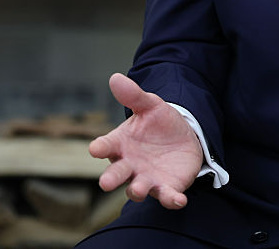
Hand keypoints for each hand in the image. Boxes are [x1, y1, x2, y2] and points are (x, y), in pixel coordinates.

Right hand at [89, 73, 203, 208]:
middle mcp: (129, 165)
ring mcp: (147, 178)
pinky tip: (179, 200)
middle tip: (105, 183)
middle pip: (116, 173)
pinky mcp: (167, 187)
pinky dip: (171, 200)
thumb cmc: (158, 122)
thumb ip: (133, 96)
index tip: (95, 148)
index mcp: (120, 143)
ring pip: (138, 189)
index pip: (106, 146)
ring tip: (138, 189)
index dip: (100, 148)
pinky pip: (167, 196)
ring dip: (137, 190)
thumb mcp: (150, 105)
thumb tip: (115, 78)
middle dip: (111, 178)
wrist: (183, 137)